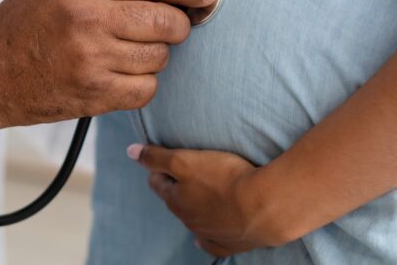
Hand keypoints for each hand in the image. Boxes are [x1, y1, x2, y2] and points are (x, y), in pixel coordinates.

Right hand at [0, 0, 218, 126]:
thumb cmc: (19, 25)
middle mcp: (87, 17)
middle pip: (166, 20)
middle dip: (179, 25)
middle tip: (171, 26)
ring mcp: (92, 59)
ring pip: (159, 56)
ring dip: (155, 54)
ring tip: (130, 51)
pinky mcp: (94, 94)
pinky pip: (146, 89)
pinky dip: (143, 83)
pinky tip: (123, 74)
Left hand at [129, 143, 289, 257]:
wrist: (265, 206)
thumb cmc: (224, 179)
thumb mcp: (184, 161)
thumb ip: (156, 157)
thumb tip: (130, 152)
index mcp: (175, 200)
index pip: (158, 183)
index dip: (159, 169)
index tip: (164, 160)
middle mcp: (188, 220)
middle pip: (175, 201)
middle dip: (177, 188)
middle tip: (186, 174)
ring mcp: (209, 234)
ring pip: (193, 220)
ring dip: (194, 208)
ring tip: (201, 196)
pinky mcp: (231, 244)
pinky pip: (212, 244)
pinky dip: (206, 239)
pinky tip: (203, 239)